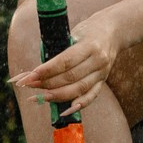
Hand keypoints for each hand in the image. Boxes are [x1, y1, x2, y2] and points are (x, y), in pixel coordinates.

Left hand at [11, 8, 130, 113]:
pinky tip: (63, 112)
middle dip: (46, 83)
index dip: (46, 70)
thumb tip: (35, 70)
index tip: (29, 76)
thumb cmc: (88, 30)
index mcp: (90, 45)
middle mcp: (98, 61)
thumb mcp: (74, 33)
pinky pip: (91, 97)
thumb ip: (59, 49)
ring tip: (39, 97)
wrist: (114, 31)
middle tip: (28, 85)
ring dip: (57, 95)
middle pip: (70, 77)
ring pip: (78, 89)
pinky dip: (77, 105)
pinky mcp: (102, 81)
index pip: (65, 61)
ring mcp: (102, 73)